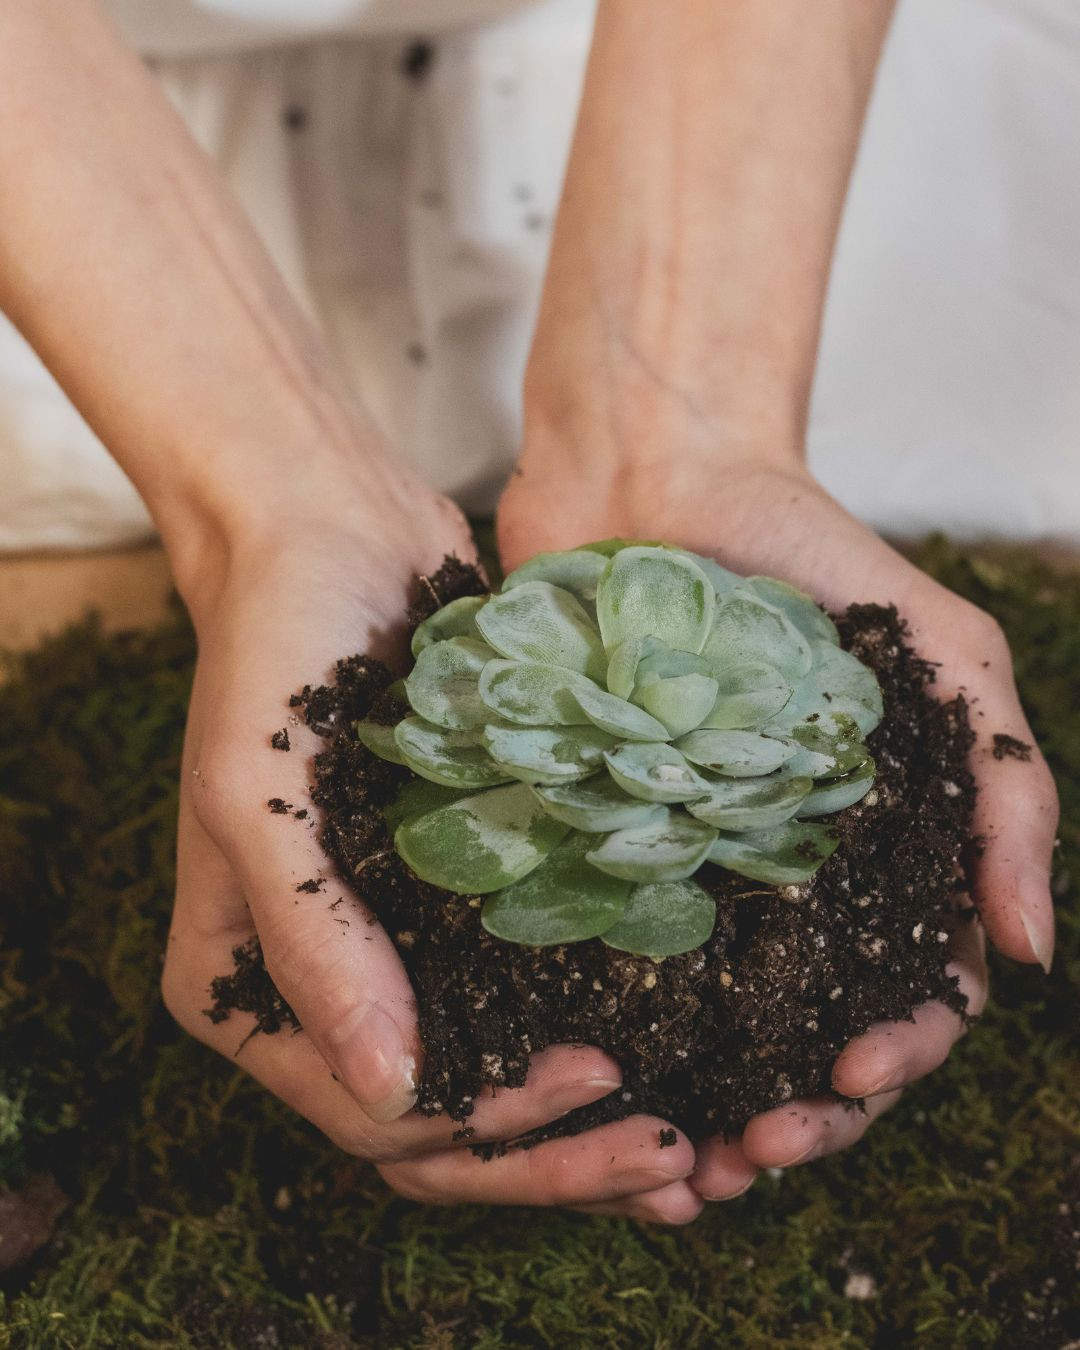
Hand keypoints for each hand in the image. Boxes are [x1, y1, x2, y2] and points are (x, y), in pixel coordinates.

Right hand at [161, 467, 699, 1217]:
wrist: (329, 536)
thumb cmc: (269, 654)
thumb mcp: (256, 795)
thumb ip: (310, 941)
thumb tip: (386, 1091)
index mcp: (245, 987)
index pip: (368, 1115)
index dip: (485, 1131)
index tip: (600, 1088)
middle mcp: (323, 986)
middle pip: (441, 1126)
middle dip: (551, 1157)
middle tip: (672, 1158)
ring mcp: (397, 943)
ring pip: (495, 1077)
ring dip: (583, 1130)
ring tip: (697, 1146)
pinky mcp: (463, 891)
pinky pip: (529, 992)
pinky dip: (595, 1035)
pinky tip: (682, 1057)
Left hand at [498, 447, 1056, 1203]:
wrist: (660, 479)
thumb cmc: (811, 556)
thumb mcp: (946, 656)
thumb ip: (1007, 789)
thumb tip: (1027, 950)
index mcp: (880, 852)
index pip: (910, 989)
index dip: (892, 1053)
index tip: (845, 1077)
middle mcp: (788, 878)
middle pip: (804, 1031)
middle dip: (794, 1110)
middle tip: (746, 1154)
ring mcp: (691, 865)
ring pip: (707, 1023)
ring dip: (700, 1101)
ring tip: (674, 1162)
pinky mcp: (602, 838)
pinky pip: (606, 952)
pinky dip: (613, 1028)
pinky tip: (596, 1078)